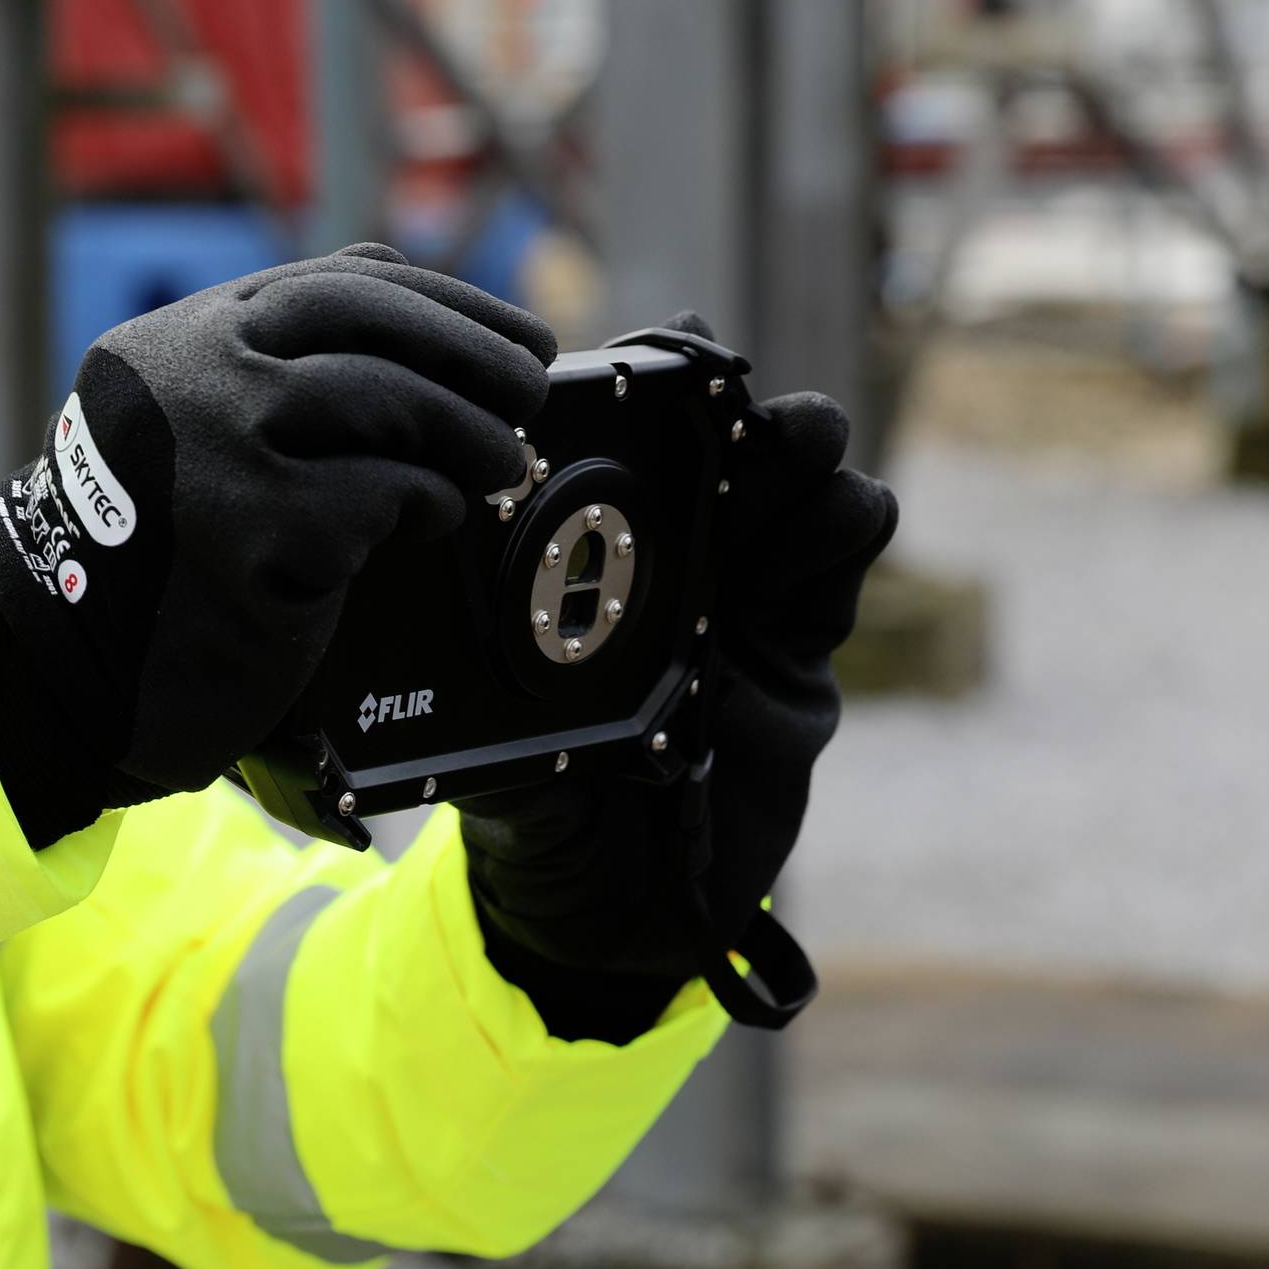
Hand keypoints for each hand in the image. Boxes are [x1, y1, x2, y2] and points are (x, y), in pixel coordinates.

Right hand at [0, 244, 557, 846]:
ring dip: (466, 431)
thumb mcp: (194, 421)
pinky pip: (379, 496)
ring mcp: (218, 448)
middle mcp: (193, 375)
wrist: (73, 661)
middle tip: (530, 389)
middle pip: (369, 327)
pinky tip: (432, 519)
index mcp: (182, 337)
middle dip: (474, 355)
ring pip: (384, 400)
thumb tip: (439, 333)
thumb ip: (281, 368)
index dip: (447, 304)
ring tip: (500, 459)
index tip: (514, 334)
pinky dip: (427, 502)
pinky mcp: (252, 533)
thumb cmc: (159, 545)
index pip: (338, 282)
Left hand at [456, 314, 897, 1036]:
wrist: (609, 913)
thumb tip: (426, 689)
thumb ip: (480, 716)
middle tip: (748, 405)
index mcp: (580, 559)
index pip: (624, 449)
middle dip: (746, 412)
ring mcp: (735, 602)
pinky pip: (833, 575)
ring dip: (804, 459)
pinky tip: (837, 518)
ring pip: (790, 498)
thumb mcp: (488, 750)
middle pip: (721, 457)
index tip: (666, 355)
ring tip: (798, 443)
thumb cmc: (535, 810)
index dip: (654, 391)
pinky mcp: (796, 656)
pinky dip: (842, 532)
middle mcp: (662, 564)